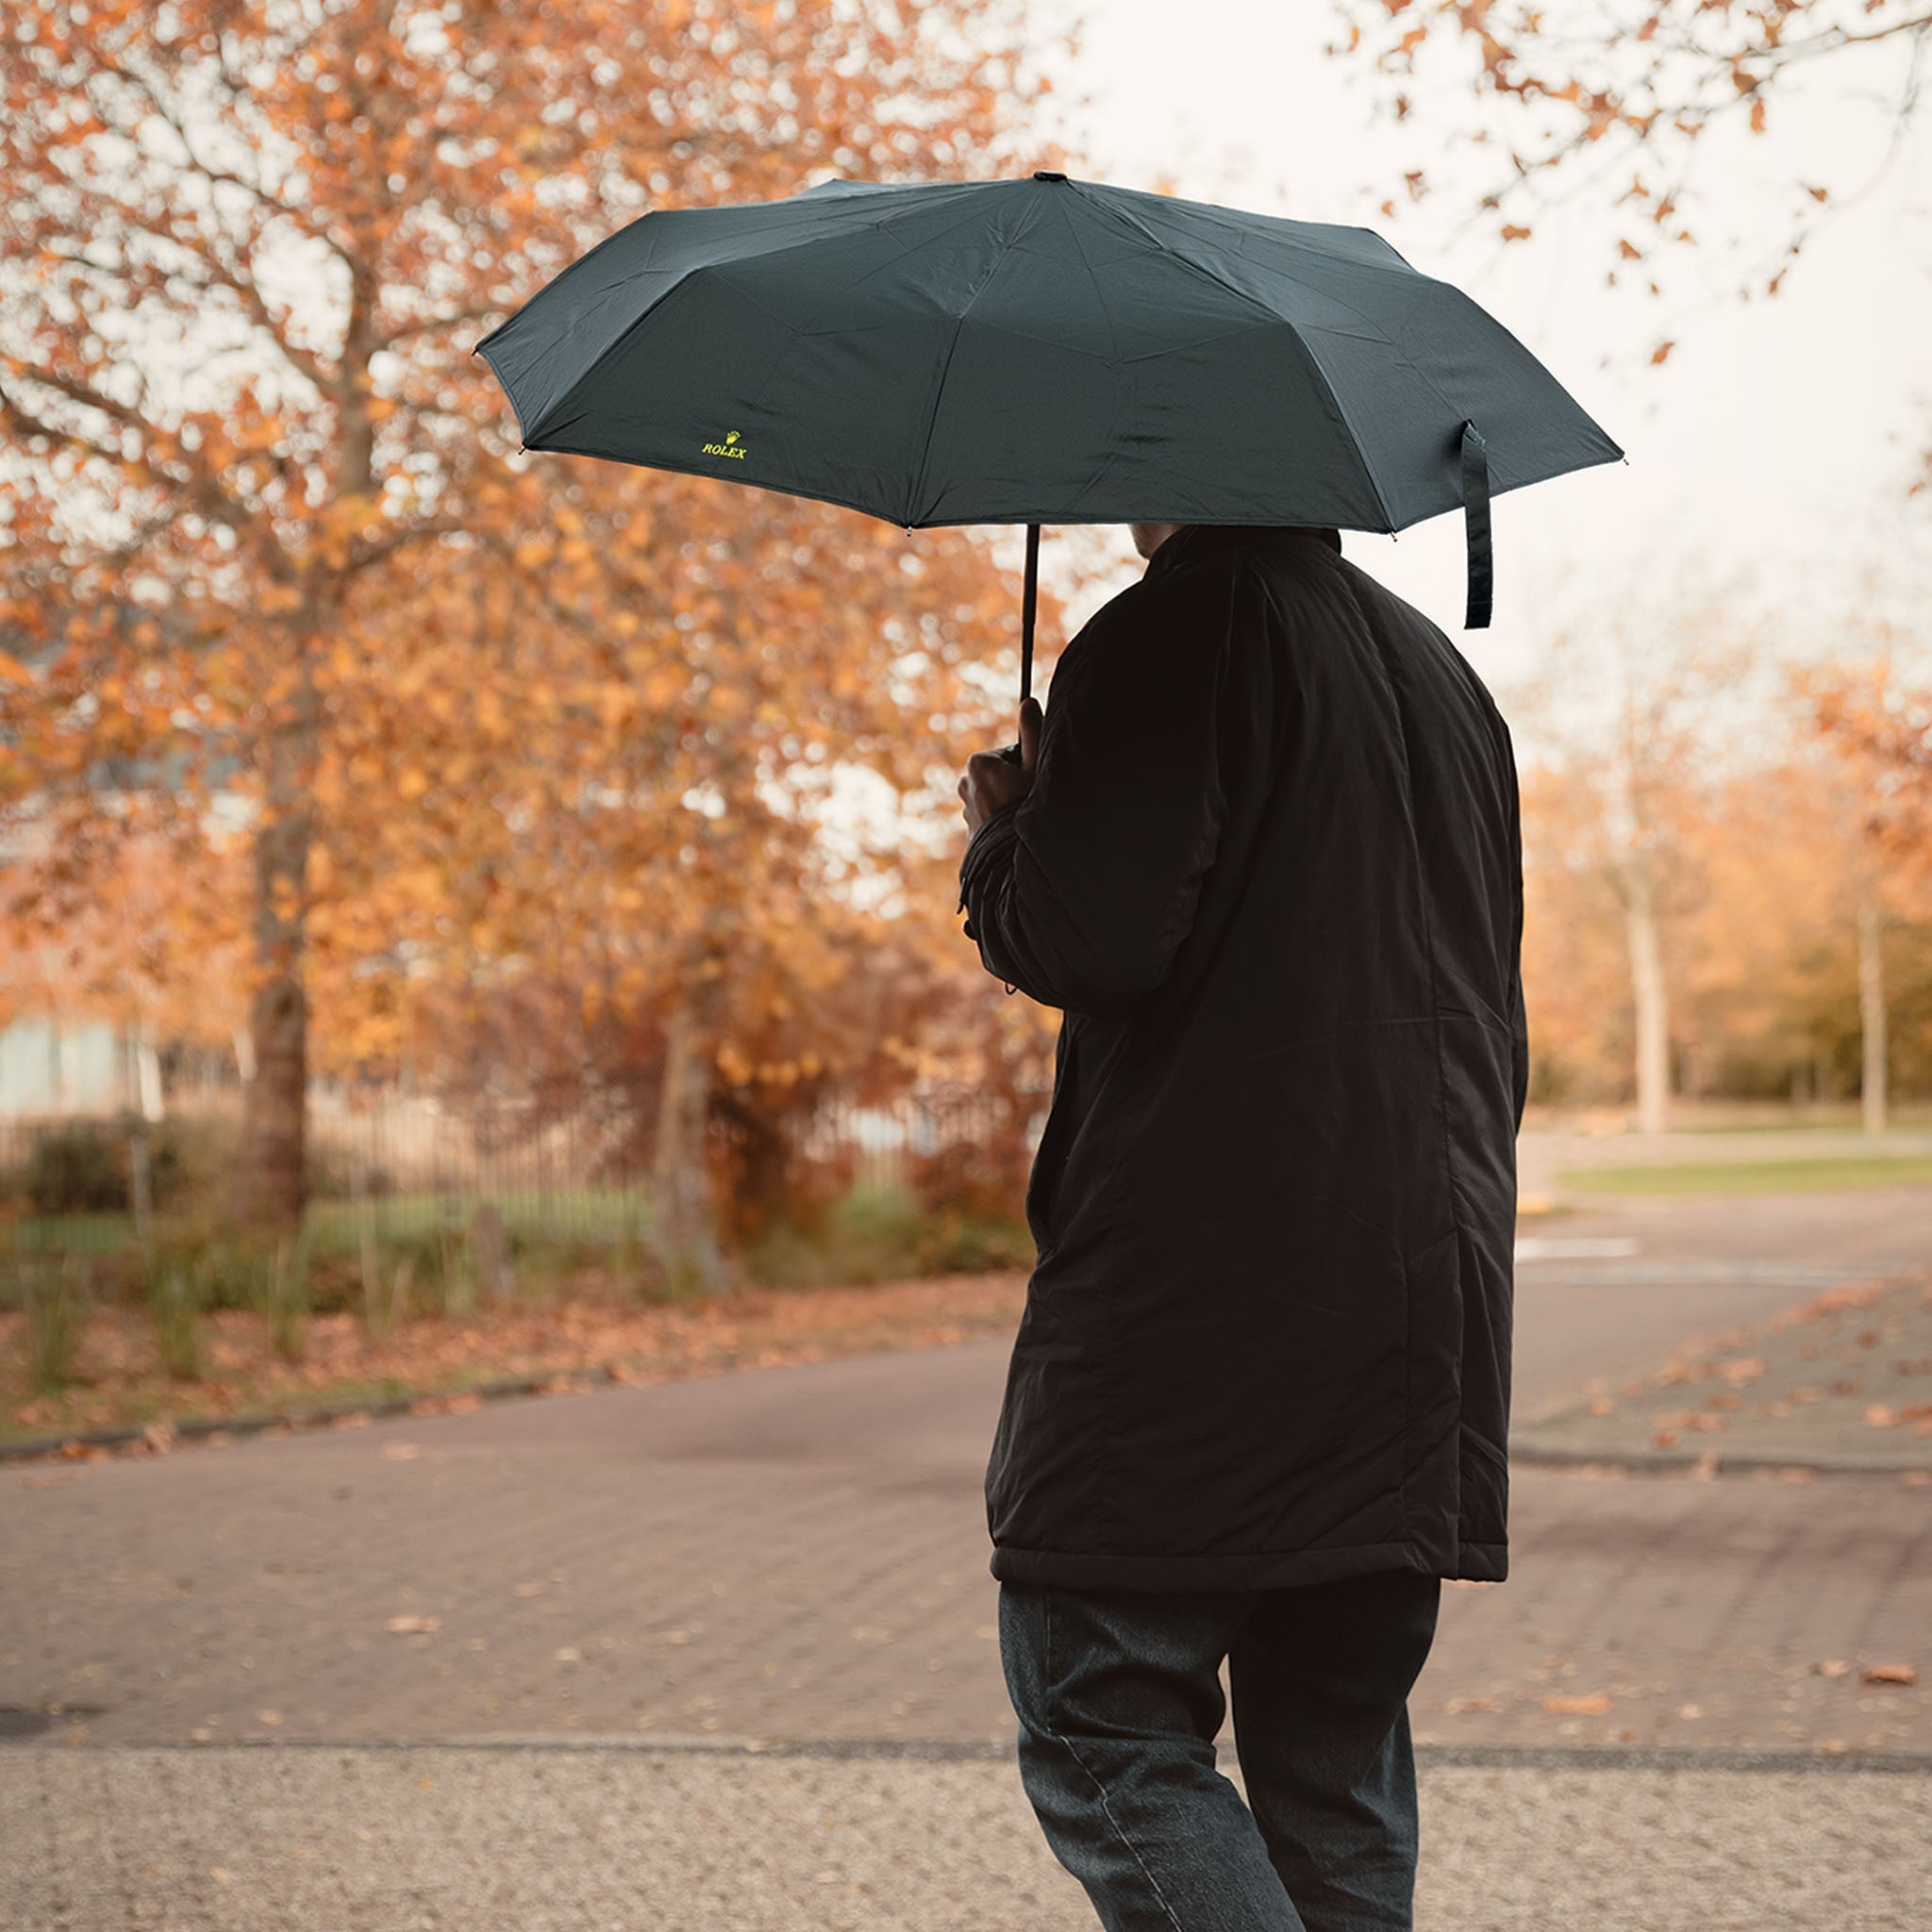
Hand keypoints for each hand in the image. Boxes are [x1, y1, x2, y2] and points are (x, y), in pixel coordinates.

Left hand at [959, 696, 1041, 832]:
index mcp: (978, 764)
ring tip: (1019, 817)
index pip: (1006, 756)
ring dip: (1007, 804)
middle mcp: (965, 783)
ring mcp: (965, 809)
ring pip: (994, 797)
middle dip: (1013, 784)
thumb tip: (1029, 702)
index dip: (1023, 767)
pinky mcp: (968, 830)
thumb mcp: (1037, 765)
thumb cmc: (1030, 805)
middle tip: (1026, 799)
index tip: (1030, 781)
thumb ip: (1032, 731)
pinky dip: (1001, 821)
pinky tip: (1011, 831)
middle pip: (998, 776)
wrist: (1018, 854)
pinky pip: (990, 817)